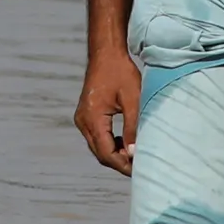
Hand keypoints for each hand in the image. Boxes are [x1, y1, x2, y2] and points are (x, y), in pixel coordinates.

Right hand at [74, 0, 138, 173]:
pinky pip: (97, 138)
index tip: (141, 170)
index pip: (106, 153)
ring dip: (115, 154)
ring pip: (98, 148)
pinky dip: (110, 144)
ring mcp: (82, 119)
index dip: (123, 164)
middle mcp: (83, 122)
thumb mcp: (133, 99)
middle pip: (100, 154)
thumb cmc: (121, 73)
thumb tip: (135, 154)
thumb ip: (133, 127)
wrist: (106, 53)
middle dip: (120, 162)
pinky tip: (126, 142)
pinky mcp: (85, 116)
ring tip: (136, 155)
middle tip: (141, 166)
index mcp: (92, 118)